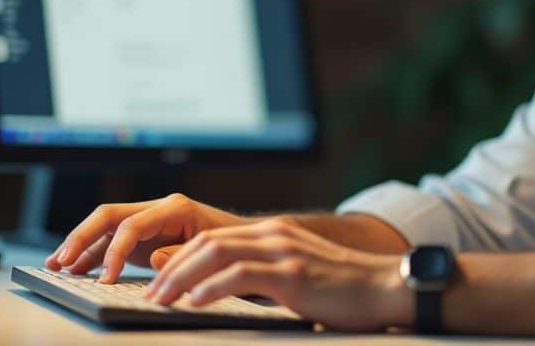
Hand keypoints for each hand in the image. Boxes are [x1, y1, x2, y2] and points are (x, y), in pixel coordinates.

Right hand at [44, 193, 249, 281]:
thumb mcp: (212, 250)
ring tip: (55, 265)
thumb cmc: (233, 245)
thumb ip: (180, 254)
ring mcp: (150, 220)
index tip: (104, 278)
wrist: (248, 241)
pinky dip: (93, 254)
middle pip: (109, 216)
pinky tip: (74, 268)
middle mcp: (158, 209)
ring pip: (105, 227)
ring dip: (80, 245)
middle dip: (81, 238)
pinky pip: (113, 241)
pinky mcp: (146, 235)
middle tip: (60, 262)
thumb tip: (154, 258)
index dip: (114, 251)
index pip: (132, 224)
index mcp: (174, 208)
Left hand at [144, 217, 411, 331]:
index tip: (158, 284)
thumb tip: (217, 290)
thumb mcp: (295, 275)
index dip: (179, 259)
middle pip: (206, 242)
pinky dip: (210, 288)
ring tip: (160, 299)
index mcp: (273, 233)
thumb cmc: (342, 289)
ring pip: (216, 254)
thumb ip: (260, 274)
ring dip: (181, 277)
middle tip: (150, 293)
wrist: (384, 287)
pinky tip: (194, 302)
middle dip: (172, 268)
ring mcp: (283, 252)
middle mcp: (274, 235)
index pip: (212, 238)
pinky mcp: (292, 274)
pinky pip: (240, 275)